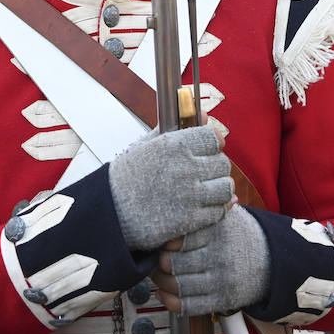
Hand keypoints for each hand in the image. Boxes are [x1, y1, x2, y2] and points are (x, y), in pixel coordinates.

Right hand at [109, 126, 231, 250]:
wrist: (108, 212)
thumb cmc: (127, 178)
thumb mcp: (146, 146)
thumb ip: (176, 128)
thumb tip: (204, 113)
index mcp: (174, 145)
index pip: (213, 139)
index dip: (213, 145)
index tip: (209, 150)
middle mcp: (185, 167)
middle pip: (222, 164)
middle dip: (215, 169)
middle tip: (205, 174)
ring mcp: (189, 195)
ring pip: (225, 188)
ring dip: (219, 190)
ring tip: (207, 191)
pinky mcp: (190, 219)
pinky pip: (217, 212)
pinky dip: (213, 210)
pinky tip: (200, 208)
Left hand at [152, 205, 269, 315]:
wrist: (273, 262)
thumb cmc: (243, 236)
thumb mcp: (229, 216)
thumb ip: (206, 210)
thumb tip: (176, 200)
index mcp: (219, 232)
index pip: (184, 237)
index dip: (165, 242)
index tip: (159, 242)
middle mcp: (219, 257)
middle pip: (175, 264)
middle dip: (157, 263)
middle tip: (150, 259)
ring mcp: (220, 281)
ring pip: (178, 286)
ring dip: (160, 282)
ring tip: (155, 275)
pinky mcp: (221, 300)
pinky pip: (189, 306)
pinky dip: (170, 301)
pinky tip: (163, 293)